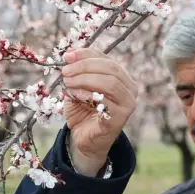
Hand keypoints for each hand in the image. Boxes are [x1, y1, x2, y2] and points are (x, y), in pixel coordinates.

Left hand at [60, 48, 137, 175]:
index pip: (106, 58)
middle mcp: (129, 88)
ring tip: (68, 82)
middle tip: (65, 71)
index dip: (86, 54)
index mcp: (120, 77)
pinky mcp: (120, 118)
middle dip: (84, 66)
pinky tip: (75, 95)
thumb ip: (76, 72)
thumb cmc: (82, 110)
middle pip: (110, 68)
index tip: (67, 56)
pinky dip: (88, 95)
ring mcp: (127, 103)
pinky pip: (106, 102)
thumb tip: (68, 56)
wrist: (84, 139)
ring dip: (85, 79)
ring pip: (111, 83)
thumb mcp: (77, 87)